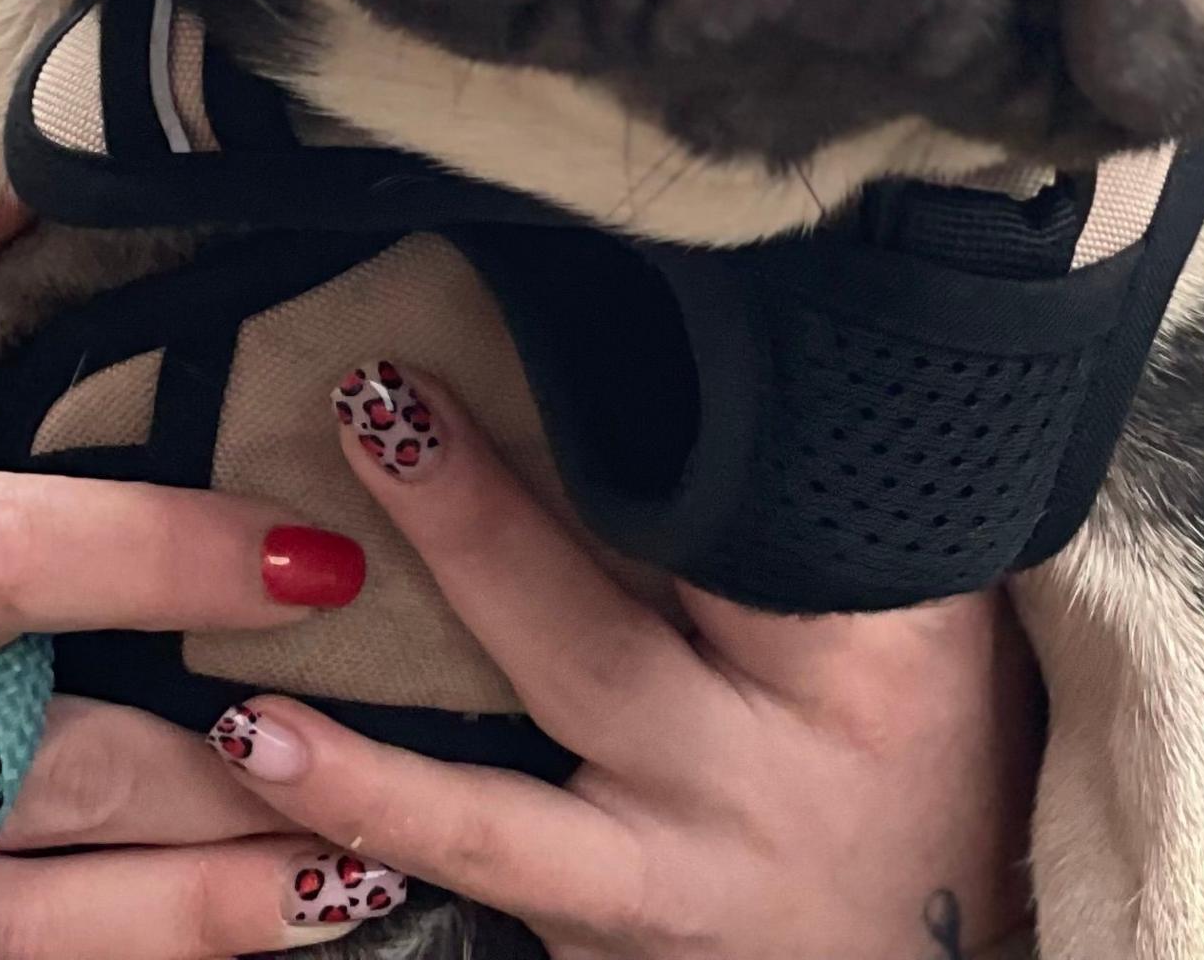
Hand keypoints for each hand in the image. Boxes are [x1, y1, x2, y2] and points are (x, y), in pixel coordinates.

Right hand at [0, 175, 401, 959]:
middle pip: (45, 761)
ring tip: (379, 854)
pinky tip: (280, 925)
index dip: (163, 559)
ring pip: (45, 907)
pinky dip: (148, 957)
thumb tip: (13, 171)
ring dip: (221, 889)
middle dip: (230, 754)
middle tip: (398, 726)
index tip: (317, 557)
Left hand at [206, 360, 1043, 959]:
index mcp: (873, 660)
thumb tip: (754, 325)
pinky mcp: (608, 937)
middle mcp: (766, 768)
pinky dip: (364, 820)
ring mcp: (679, 869)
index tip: (590, 307)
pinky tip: (262, 754)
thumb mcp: (948, 625)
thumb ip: (851, 511)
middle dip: (485, 524)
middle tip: (384, 406)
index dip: (669, 421)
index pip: (761, 517)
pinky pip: (479, 876)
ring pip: (512, 803)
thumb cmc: (943, 760)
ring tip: (255, 691)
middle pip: (607, 636)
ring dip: (377, 753)